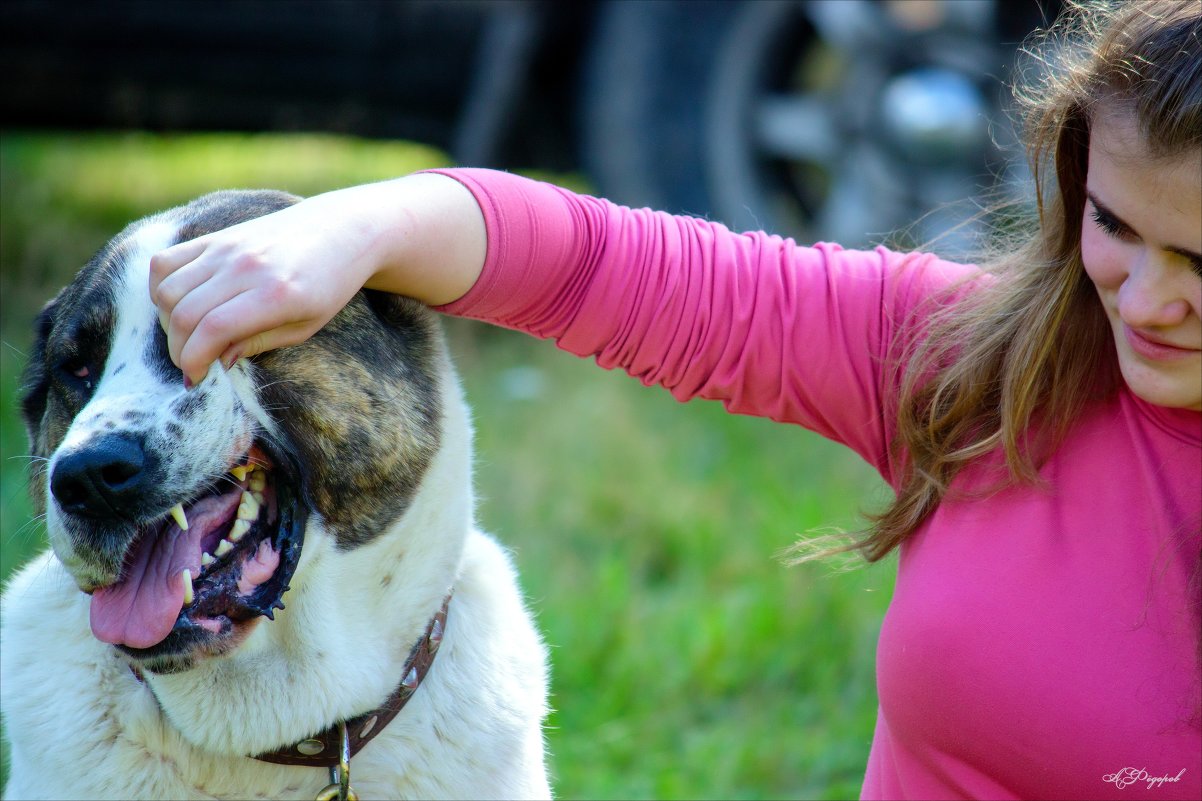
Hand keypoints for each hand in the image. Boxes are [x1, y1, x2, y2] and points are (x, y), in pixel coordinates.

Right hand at [149, 174, 485, 386]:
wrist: (342, 230)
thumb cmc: (330, 286)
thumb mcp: (306, 326)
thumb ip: (258, 343)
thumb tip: (217, 361)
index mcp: (275, 294)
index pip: (213, 329)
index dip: (193, 360)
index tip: (196, 378)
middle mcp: (246, 266)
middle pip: (183, 313)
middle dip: (179, 349)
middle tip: (193, 364)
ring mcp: (227, 247)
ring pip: (167, 289)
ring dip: (168, 322)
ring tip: (190, 337)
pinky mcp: (216, 237)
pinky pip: (166, 262)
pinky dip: (161, 288)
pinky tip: (181, 305)